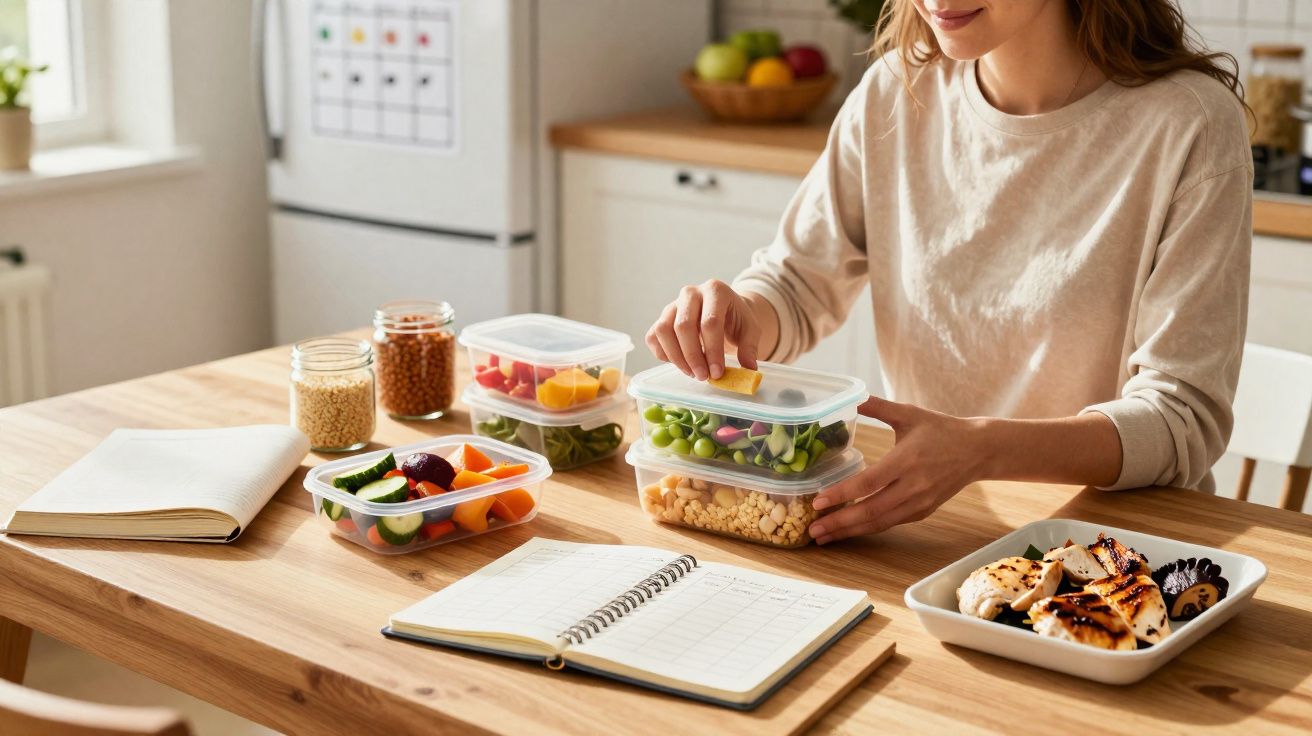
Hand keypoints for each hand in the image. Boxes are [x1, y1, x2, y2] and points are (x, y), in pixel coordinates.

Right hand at [645, 280, 762, 380]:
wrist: (723, 309)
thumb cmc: (736, 318)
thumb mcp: (750, 329)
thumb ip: (749, 347)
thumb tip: (749, 368)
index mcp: (716, 290)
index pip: (710, 322)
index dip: (713, 350)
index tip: (717, 373)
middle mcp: (691, 293)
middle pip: (683, 326)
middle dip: (693, 356)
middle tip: (703, 376)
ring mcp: (673, 304)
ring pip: (663, 330)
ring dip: (676, 357)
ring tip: (692, 373)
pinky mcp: (662, 317)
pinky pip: (653, 337)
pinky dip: (663, 354)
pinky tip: (680, 364)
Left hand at [807, 397, 988, 543]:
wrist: (978, 450)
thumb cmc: (941, 429)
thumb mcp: (909, 413)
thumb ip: (877, 406)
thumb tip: (850, 395)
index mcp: (906, 460)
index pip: (868, 483)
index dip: (841, 494)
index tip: (817, 501)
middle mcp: (912, 486)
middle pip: (870, 510)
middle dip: (838, 523)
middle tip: (812, 530)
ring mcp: (919, 502)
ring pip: (879, 523)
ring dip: (850, 532)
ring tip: (824, 537)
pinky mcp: (923, 511)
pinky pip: (891, 523)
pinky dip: (868, 529)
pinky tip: (849, 530)